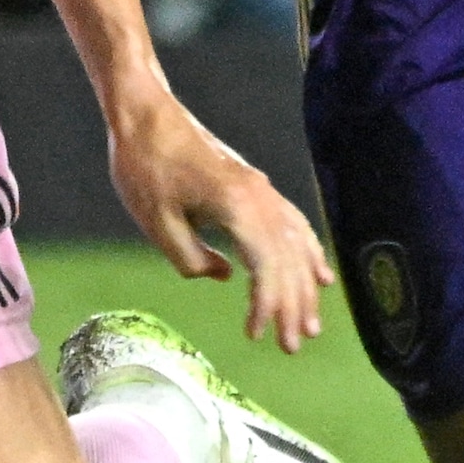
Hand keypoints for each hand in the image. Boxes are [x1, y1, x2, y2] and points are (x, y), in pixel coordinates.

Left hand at [103, 90, 332, 354]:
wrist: (146, 115)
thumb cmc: (144, 166)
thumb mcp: (156, 222)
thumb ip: (190, 258)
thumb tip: (223, 277)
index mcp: (237, 207)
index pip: (266, 266)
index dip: (267, 305)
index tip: (257, 335)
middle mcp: (260, 198)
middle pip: (288, 261)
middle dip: (293, 307)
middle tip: (292, 346)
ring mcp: (262, 190)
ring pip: (296, 245)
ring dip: (305, 288)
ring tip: (309, 325)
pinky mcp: (255, 186)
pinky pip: (294, 225)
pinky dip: (309, 253)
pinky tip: (319, 275)